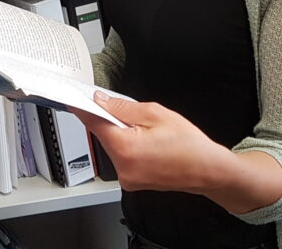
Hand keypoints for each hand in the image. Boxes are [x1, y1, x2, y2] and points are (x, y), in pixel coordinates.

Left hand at [72, 91, 229, 194]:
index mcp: (125, 149)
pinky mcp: (133, 181)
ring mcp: (127, 178)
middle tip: (129, 110)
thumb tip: (102, 101)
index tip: (74, 99)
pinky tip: (146, 141)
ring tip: (147, 130)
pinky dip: (128, 145)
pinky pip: (122, 157)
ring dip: (121, 133)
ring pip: (113, 145)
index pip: (93, 123)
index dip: (83, 108)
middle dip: (111, 118)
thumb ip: (123, 106)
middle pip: (103, 134)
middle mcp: (122, 168)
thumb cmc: (189, 145)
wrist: (208, 171)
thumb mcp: (155, 113)